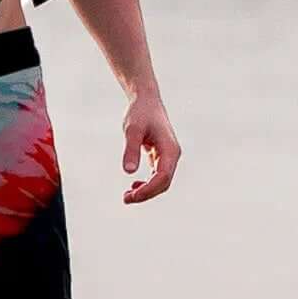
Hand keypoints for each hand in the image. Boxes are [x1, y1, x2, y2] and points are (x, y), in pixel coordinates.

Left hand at [119, 84, 180, 203]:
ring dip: (146, 191)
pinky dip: (147, 184)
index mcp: (170, 149)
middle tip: (125, 199)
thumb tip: (128, 172)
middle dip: (146, 194)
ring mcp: (169, 156)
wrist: (146, 99)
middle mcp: (173, 155)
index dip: (148, 190)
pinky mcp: (162, 156)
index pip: (163, 177)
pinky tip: (134, 185)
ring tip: (127, 196)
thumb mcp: (132, 130)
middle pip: (163, 183)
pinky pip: (158, 176)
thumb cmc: (139, 113)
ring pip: (161, 182)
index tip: (132, 195)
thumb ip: (131, 150)